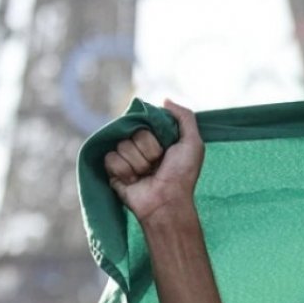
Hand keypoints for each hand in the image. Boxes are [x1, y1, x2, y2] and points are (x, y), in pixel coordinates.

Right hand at [104, 99, 203, 224]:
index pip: (144, 119)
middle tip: (157, 164)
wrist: (167, 202)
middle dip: (148, 150)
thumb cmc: (182, 174)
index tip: (166, 146)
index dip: (154, 134)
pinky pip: (110, 158)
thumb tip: (165, 100)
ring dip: (138, 163)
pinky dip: (124, 171)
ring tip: (147, 174)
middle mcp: (140, 146)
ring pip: (121, 145)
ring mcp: (126, 158)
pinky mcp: (113, 171)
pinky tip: (134, 181)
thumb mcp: (192, 143)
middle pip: (132, 132)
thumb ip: (184, 117)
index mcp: (157, 137)